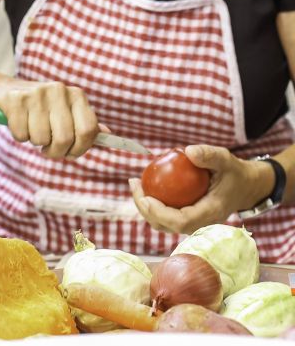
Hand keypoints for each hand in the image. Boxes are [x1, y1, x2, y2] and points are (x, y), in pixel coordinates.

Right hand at [0, 79, 103, 158]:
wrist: (3, 90)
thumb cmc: (40, 107)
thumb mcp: (65, 111)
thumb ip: (85, 123)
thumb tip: (108, 135)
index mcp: (76, 95)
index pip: (88, 130)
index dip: (80, 149)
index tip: (70, 154)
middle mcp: (59, 90)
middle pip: (65, 139)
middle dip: (55, 152)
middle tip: (47, 150)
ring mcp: (36, 94)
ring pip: (41, 139)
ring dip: (35, 142)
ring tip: (32, 130)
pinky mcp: (15, 99)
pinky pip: (21, 134)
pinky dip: (19, 136)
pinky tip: (19, 124)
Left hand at [130, 145, 273, 232]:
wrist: (244, 186)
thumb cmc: (234, 172)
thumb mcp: (226, 159)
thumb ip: (210, 155)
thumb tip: (188, 151)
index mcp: (210, 214)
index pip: (181, 221)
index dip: (160, 213)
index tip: (145, 197)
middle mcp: (200, 224)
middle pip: (165, 225)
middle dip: (144, 209)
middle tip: (134, 184)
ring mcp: (192, 224)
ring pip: (162, 223)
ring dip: (144, 206)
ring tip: (135, 184)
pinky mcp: (186, 218)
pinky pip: (164, 215)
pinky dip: (151, 204)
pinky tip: (144, 185)